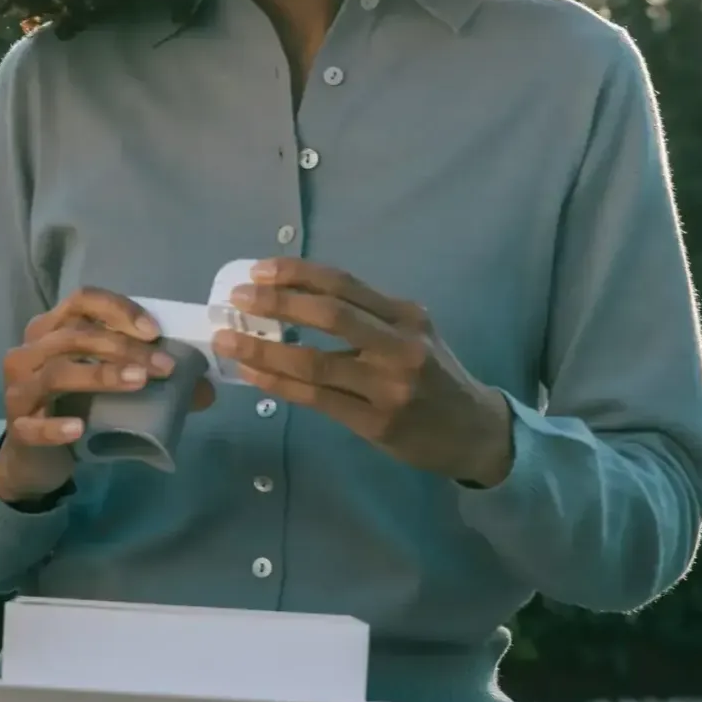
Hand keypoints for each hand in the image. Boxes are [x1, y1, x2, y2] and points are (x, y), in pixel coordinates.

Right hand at [0, 287, 215, 503]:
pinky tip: (80, 428)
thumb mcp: (110, 386)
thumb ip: (149, 377)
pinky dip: (57, 425)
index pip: (82, 300)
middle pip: (75, 336)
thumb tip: (205, 387)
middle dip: (124, 348)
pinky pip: (34, 424)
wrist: (37, 457)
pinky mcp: (16, 428)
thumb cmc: (76, 406)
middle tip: (165, 368)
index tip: (155, 332)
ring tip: (138, 383)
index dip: (119, 310)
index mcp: (52, 328)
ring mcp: (19, 389)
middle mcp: (30, 351)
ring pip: (57, 372)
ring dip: (100, 375)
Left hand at [212, 259, 513, 486]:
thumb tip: (294, 299)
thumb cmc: (434, 376)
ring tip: (229, 340)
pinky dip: (279, 385)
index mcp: (407, 315)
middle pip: (331, 316)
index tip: (259, 270)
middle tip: (237, 300)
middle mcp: (400, 346)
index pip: (345, 284)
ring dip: (264, 351)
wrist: (473, 432)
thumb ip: (367, 317)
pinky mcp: (376, 424)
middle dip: (277, 304)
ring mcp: (388, 388)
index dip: (298, 274)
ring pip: (315, 363)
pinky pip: (316, 400)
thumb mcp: (413, 334)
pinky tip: (253, 376)